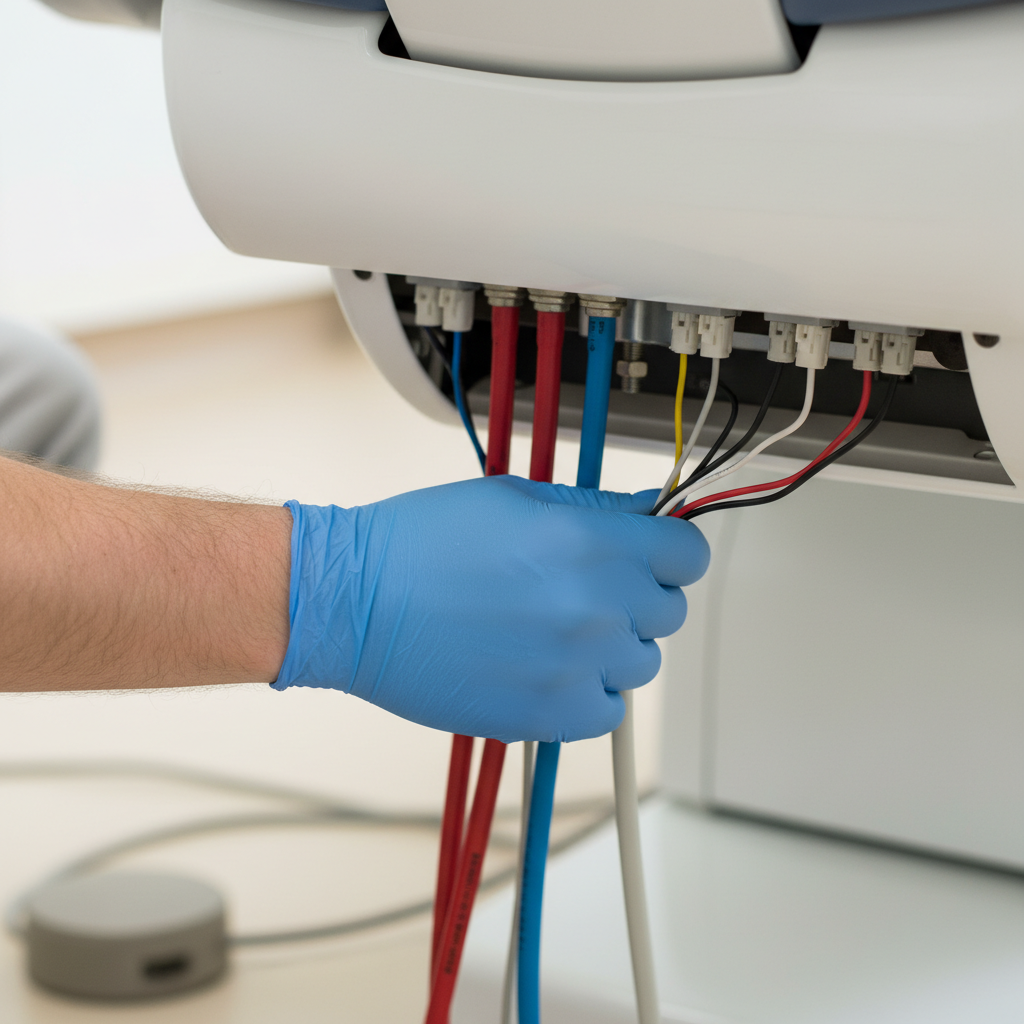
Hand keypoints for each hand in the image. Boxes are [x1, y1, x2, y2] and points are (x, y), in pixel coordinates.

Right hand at [273, 475, 708, 741]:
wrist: (357, 602)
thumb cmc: (420, 543)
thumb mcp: (513, 497)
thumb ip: (592, 506)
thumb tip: (643, 512)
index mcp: (589, 542)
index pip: (687, 554)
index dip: (670, 550)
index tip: (654, 555)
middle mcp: (594, 605)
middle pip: (670, 610)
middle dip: (638, 596)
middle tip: (590, 590)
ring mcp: (576, 666)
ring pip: (641, 662)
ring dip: (612, 646)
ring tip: (556, 631)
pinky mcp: (551, 715)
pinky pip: (609, 710)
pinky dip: (589, 693)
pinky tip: (548, 669)